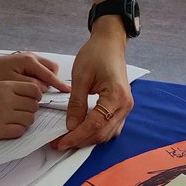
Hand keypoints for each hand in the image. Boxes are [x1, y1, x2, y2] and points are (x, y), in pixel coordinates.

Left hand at [0, 52, 69, 94]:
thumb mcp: (13, 82)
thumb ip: (30, 85)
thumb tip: (44, 88)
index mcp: (30, 61)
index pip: (49, 74)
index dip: (59, 84)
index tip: (68, 91)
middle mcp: (32, 57)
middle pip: (52, 68)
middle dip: (52, 80)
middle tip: (42, 92)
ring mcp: (30, 58)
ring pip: (47, 68)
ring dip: (46, 78)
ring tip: (33, 89)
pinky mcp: (27, 61)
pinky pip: (40, 69)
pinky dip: (40, 77)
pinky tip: (30, 84)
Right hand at [0, 79, 42, 139]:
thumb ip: (14, 90)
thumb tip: (34, 98)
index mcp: (6, 86)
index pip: (34, 89)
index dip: (37, 96)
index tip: (33, 99)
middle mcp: (6, 100)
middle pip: (34, 106)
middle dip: (31, 109)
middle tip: (22, 111)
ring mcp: (3, 116)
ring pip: (29, 119)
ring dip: (25, 120)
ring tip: (15, 119)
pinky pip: (20, 131)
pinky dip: (18, 130)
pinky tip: (10, 126)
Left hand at [55, 22, 132, 149]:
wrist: (110, 43)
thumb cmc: (96, 54)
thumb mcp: (81, 77)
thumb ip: (76, 104)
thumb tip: (71, 127)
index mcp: (116, 96)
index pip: (94, 125)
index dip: (76, 136)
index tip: (60, 142)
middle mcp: (125, 106)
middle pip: (102, 134)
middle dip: (80, 140)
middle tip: (59, 143)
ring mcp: (126, 107)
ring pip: (107, 133)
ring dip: (87, 138)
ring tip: (68, 138)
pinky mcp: (122, 107)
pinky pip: (110, 127)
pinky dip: (95, 132)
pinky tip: (81, 130)